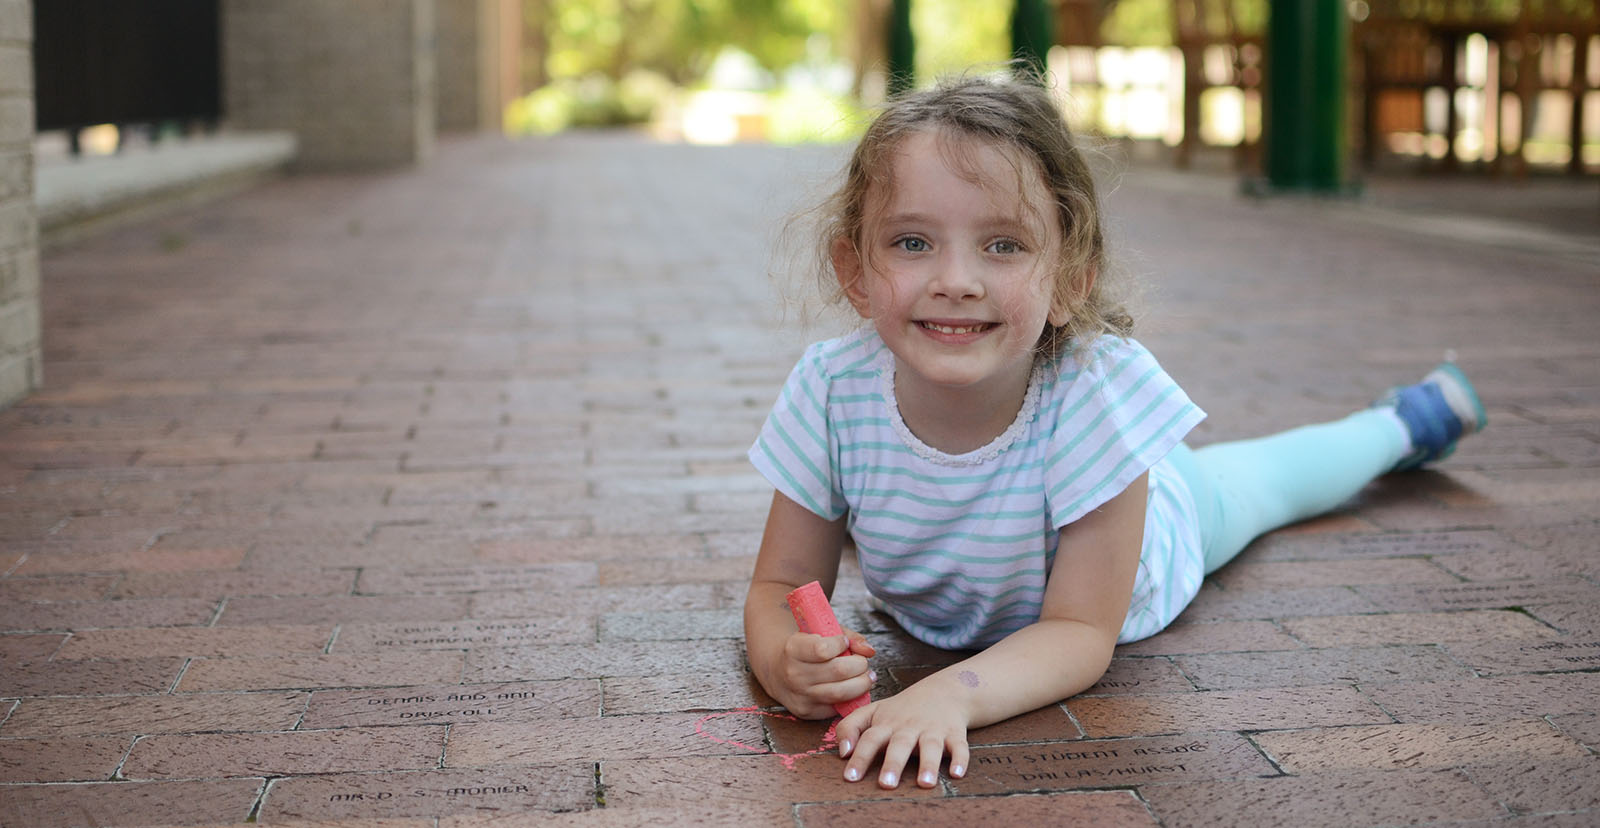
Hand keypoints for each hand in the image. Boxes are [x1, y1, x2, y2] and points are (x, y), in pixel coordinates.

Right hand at [770, 630, 875, 719]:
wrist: (776, 670)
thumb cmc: (803, 649)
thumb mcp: (819, 632)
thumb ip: (847, 636)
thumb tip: (869, 650)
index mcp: (793, 649)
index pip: (823, 649)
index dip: (841, 644)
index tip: (844, 642)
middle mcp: (794, 674)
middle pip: (838, 671)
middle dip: (859, 665)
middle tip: (862, 662)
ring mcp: (800, 695)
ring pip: (841, 693)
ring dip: (861, 684)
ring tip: (865, 676)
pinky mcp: (807, 711)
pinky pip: (837, 707)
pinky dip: (851, 698)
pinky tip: (852, 689)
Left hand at [836, 675, 970, 788]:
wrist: (943, 691)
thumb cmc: (902, 709)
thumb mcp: (873, 712)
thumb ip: (850, 727)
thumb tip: (841, 752)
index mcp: (887, 723)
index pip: (870, 739)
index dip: (859, 757)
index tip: (850, 777)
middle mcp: (909, 726)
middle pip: (900, 744)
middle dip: (893, 764)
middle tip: (886, 784)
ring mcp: (933, 729)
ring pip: (931, 746)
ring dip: (928, 764)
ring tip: (925, 783)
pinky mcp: (954, 733)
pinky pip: (959, 747)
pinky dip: (960, 760)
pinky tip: (956, 774)